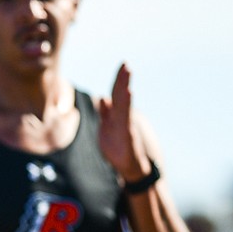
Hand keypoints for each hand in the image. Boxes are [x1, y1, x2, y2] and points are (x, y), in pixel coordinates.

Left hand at [97, 63, 148, 180]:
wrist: (130, 168)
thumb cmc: (119, 149)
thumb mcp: (108, 129)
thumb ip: (106, 113)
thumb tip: (103, 97)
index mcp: (115, 116)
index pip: (116, 94)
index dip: (118, 80)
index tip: (123, 64)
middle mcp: (121, 119)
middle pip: (120, 96)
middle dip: (122, 80)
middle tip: (126, 64)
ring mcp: (125, 127)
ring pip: (124, 105)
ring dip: (124, 88)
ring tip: (127, 73)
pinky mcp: (127, 137)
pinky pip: (125, 120)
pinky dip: (126, 107)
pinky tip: (128, 94)